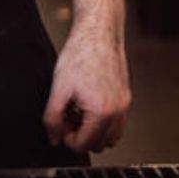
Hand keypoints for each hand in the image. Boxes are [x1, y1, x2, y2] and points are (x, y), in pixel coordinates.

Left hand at [42, 25, 130, 153]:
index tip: (61, 128)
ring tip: (78, 112)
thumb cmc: (80, 55)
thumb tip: (54, 138)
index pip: (85, 144)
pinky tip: (88, 103)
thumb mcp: (58, 89)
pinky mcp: (126, 95)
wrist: (98, 32)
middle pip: (100, 144)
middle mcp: (118, 110)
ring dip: (95, 131)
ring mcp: (124, 103)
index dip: (68, 140)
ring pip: (112, 135)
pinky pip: (117, 121)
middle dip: (82, 136)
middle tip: (68, 119)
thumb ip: (53, 118)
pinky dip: (103, 120)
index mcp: (102, 112)